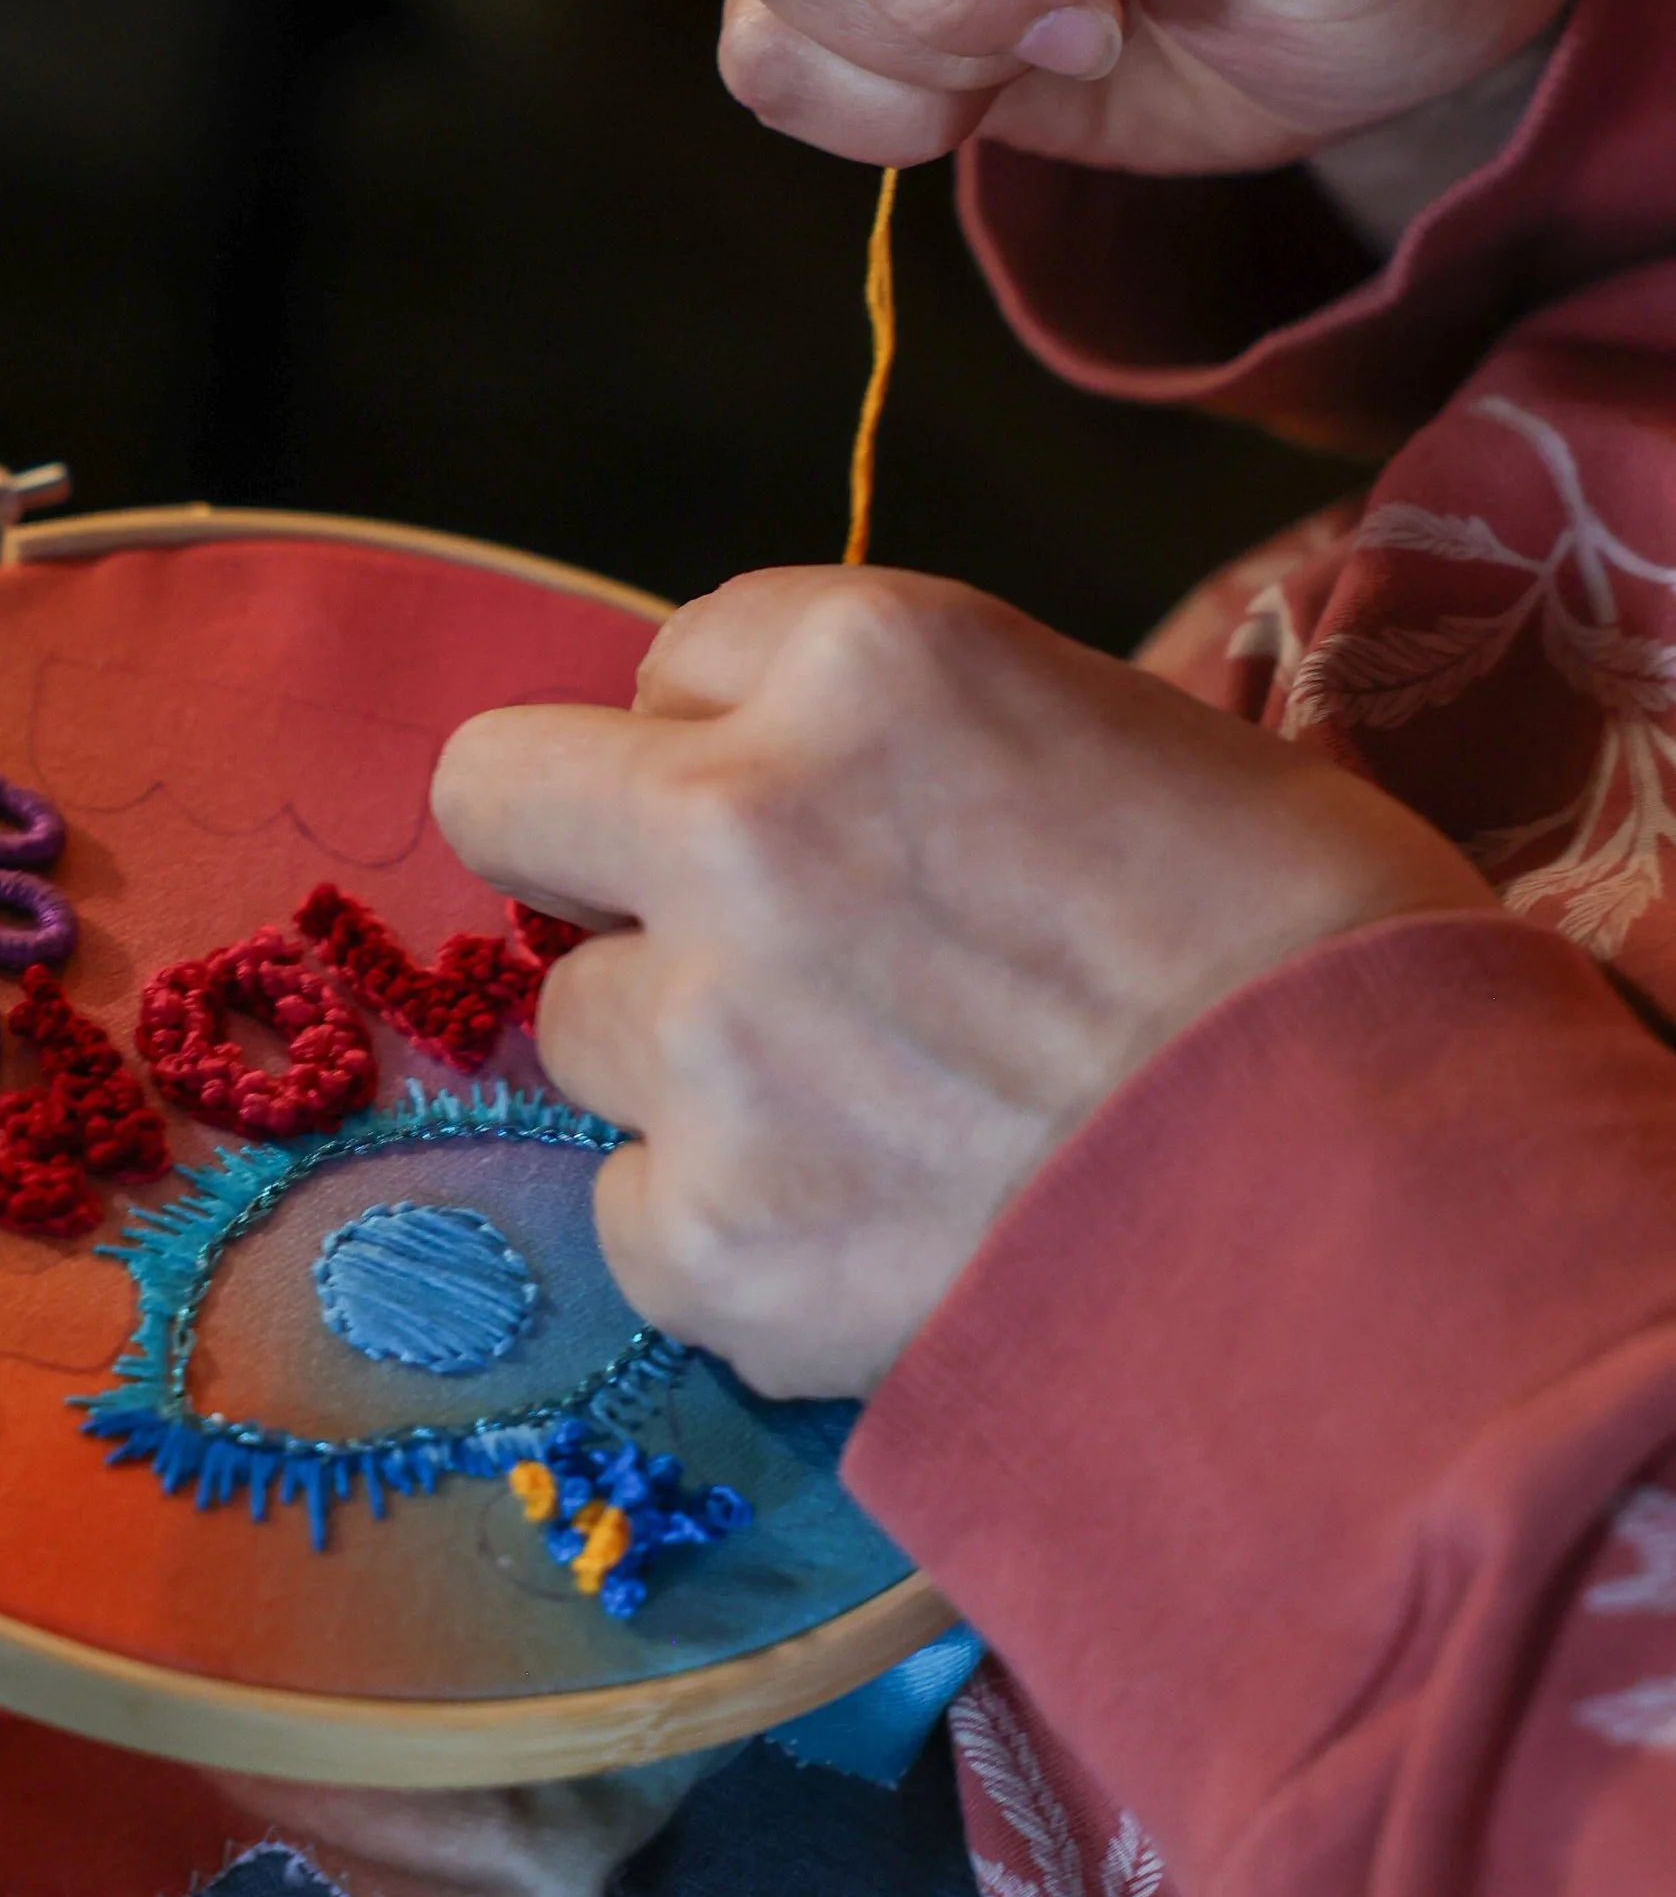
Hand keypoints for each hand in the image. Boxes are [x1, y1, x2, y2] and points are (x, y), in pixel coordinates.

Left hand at [433, 569, 1489, 1394]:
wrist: (1394, 1227)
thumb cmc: (1310, 956)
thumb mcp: (1118, 733)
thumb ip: (909, 741)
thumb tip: (801, 782)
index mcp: (867, 657)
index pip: (676, 658)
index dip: (746, 741)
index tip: (838, 816)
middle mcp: (742, 822)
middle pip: (502, 792)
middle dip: (584, 850)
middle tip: (713, 934)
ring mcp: (706, 1040)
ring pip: (576, 1021)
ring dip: (681, 1060)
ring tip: (867, 1121)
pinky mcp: (704, 1238)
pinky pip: (632, 1212)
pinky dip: (724, 1233)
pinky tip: (869, 1239)